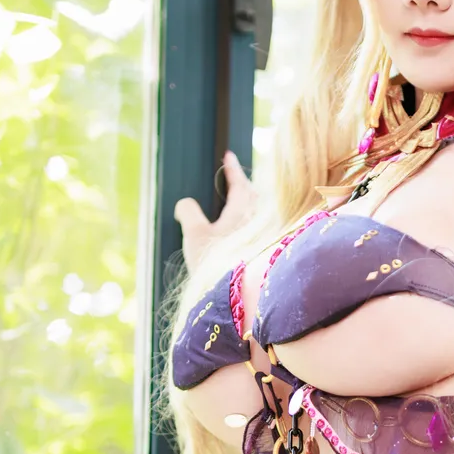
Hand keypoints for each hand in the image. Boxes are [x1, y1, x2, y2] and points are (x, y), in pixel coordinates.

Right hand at [176, 150, 258, 274]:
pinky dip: (251, 226)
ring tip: (236, 208)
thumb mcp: (195, 236)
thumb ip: (188, 214)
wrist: (239, 298)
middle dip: (243, 187)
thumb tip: (185, 205)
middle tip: (234, 180)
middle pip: (254, 197)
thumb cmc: (216, 263)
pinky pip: (261, 231)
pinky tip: (242, 237)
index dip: (232, 168)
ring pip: (259, 214)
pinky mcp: (268, 253)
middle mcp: (262, 219)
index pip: (240, 182)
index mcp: (245, 208)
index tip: (229, 155)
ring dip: (248, 208)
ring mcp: (268, 237)